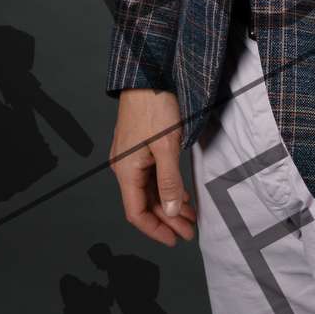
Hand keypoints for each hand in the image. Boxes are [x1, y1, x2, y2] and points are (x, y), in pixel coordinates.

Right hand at [108, 88, 196, 246]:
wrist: (147, 73)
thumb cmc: (154, 106)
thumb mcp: (166, 146)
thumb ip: (168, 181)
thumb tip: (169, 212)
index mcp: (126, 170)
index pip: (136, 213)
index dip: (155, 230)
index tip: (174, 240)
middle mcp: (125, 166)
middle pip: (144, 203)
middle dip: (167, 220)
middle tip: (189, 231)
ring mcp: (131, 156)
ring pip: (149, 190)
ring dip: (168, 204)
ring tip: (190, 216)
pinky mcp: (139, 145)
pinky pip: (152, 175)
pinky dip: (166, 187)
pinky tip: (181, 193)